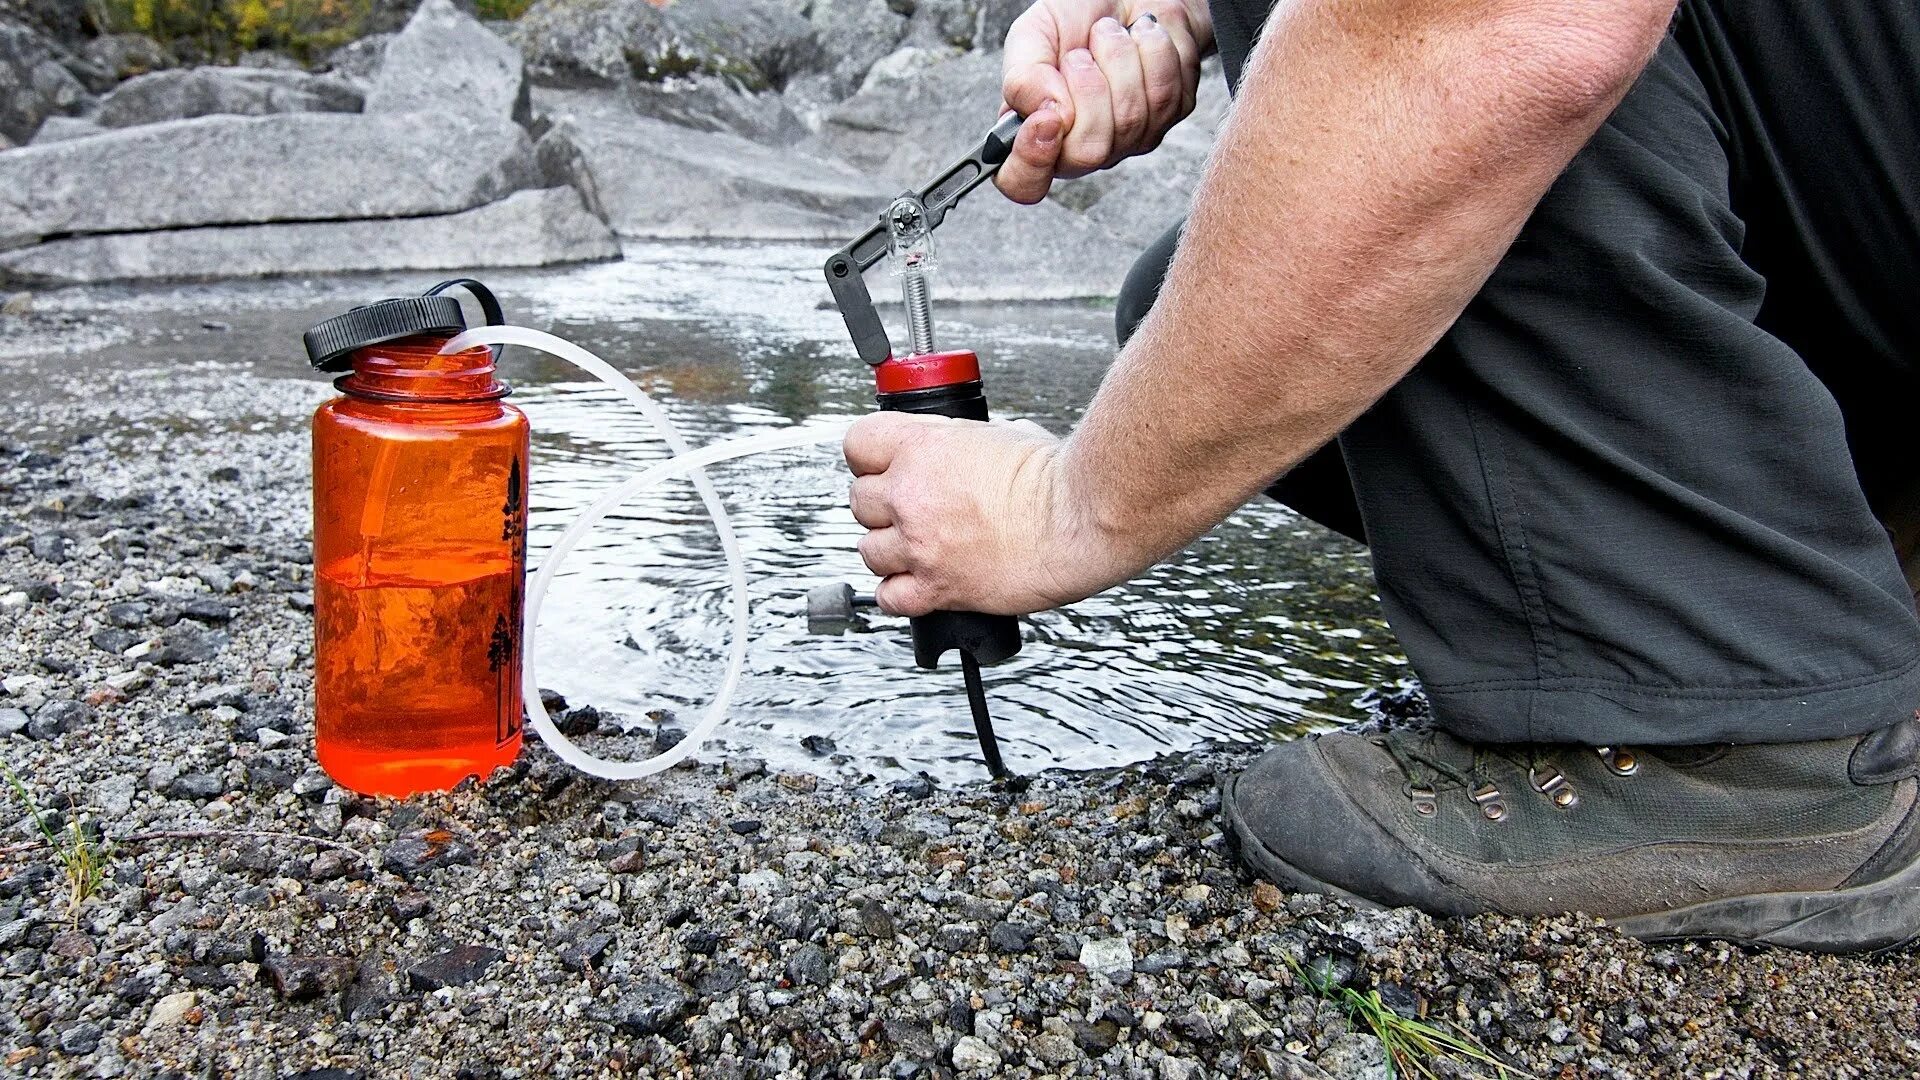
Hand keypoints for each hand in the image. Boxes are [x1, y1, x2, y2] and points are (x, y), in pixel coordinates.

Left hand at [843, 413, 1142, 616]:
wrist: (1081, 518)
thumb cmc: (1057, 476)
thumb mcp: (1001, 433)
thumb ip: (963, 443)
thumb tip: (960, 449)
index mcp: (923, 447)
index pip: (858, 444)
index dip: (870, 456)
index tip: (881, 465)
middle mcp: (912, 495)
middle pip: (860, 501)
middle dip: (883, 504)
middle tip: (909, 509)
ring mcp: (921, 545)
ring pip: (868, 551)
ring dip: (889, 549)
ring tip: (918, 546)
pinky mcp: (938, 588)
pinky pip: (890, 597)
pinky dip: (898, 592)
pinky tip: (917, 582)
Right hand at [996, 0, 1210, 202]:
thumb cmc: (1078, 15)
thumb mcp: (1032, 36)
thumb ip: (1023, 79)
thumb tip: (1043, 113)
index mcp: (1036, 132)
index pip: (1024, 184)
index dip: (1032, 162)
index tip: (1048, 117)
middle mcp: (1081, 146)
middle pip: (1088, 154)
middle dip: (1088, 88)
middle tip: (1082, 53)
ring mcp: (1129, 138)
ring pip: (1131, 121)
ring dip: (1120, 59)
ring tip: (1110, 34)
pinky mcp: (1169, 117)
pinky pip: (1165, 96)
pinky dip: (1152, 52)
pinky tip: (1141, 38)